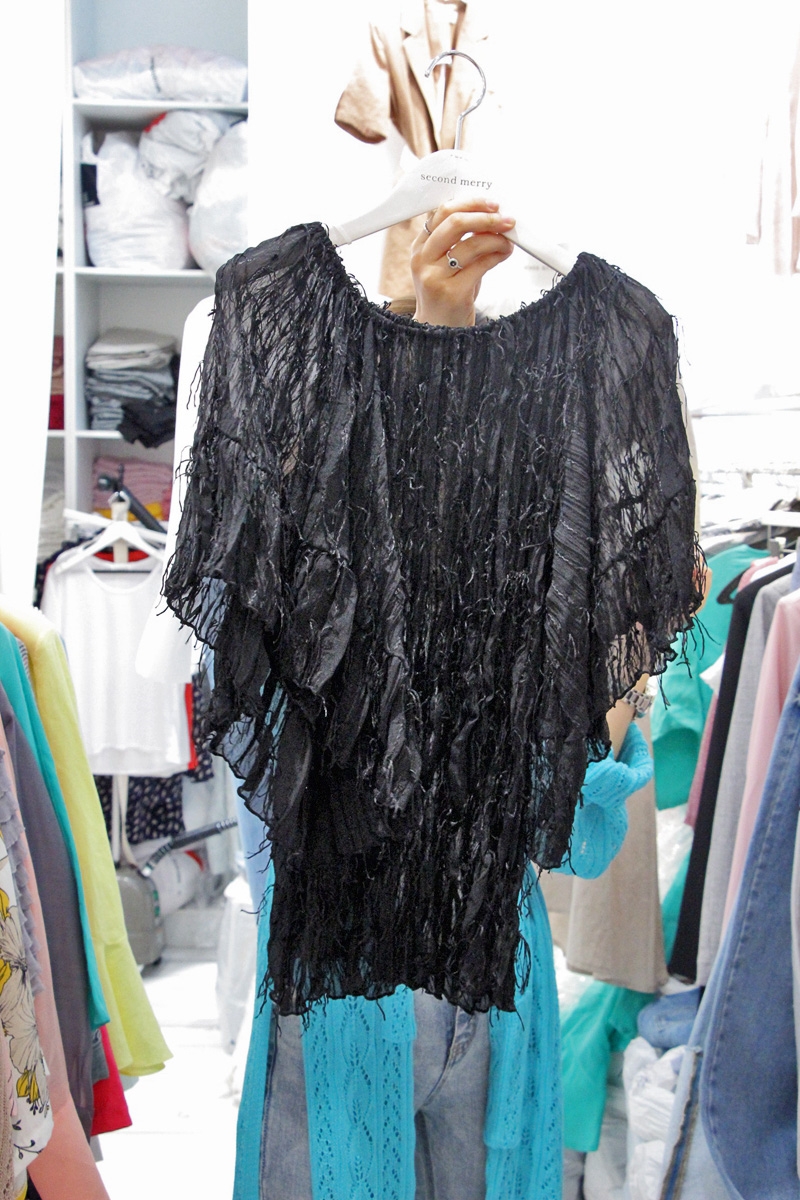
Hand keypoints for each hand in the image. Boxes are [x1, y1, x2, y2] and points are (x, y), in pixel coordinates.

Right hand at [410, 198, 514, 327]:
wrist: (439, 333)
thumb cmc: (447, 294)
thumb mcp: (444, 264)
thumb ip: (458, 240)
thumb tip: (490, 216)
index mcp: (420, 247)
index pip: (442, 212)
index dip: (469, 203)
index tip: (491, 204)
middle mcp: (423, 259)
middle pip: (455, 222)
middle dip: (485, 217)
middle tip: (506, 219)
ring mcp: (435, 277)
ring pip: (470, 243)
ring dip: (496, 238)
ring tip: (508, 241)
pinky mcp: (452, 292)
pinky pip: (481, 265)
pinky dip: (497, 255)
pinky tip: (504, 253)